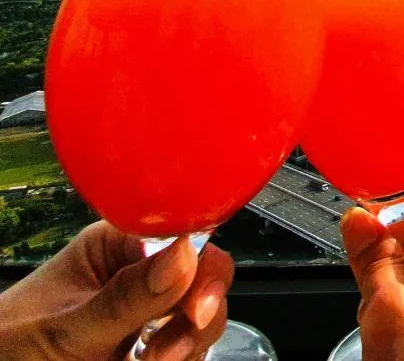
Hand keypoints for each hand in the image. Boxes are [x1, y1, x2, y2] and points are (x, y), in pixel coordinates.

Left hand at [0, 220, 233, 359]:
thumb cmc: (10, 350)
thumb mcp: (64, 328)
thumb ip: (125, 297)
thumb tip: (184, 253)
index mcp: (113, 247)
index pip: (176, 233)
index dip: (199, 258)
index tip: (199, 295)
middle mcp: (137, 275)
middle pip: (203, 272)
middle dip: (201, 303)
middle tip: (191, 325)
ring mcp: (149, 313)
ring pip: (206, 312)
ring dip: (193, 338)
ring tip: (159, 359)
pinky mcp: (155, 346)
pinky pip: (194, 344)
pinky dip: (187, 354)